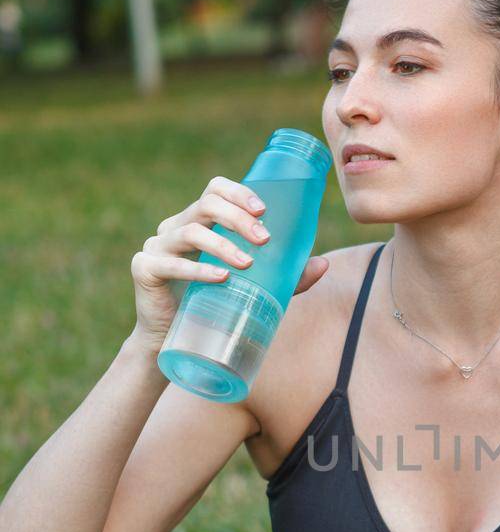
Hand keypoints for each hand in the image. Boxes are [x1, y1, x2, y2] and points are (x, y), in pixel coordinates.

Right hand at [130, 174, 328, 353]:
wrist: (172, 340)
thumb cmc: (213, 305)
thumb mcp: (255, 287)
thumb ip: (287, 276)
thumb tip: (323, 264)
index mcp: (199, 222)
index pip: (215, 190)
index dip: (238, 193)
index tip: (264, 210)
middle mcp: (175, 227)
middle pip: (206, 205)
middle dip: (238, 218)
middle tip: (264, 239)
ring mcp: (156, 245)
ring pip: (190, 231)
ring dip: (223, 245)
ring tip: (247, 263)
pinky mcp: (144, 268)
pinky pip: (170, 263)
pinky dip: (197, 269)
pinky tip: (220, 277)